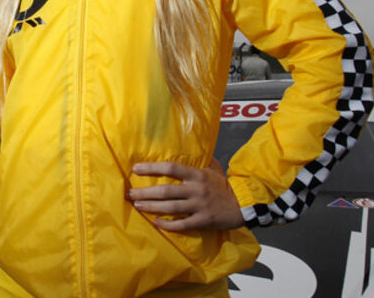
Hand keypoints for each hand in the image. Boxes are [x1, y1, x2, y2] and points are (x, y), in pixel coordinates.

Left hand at [126, 159, 243, 230]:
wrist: (243, 204)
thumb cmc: (225, 185)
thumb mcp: (214, 168)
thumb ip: (200, 160)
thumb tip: (188, 148)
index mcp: (197, 174)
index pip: (171, 168)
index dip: (152, 168)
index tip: (136, 168)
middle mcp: (196, 189)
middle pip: (166, 191)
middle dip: (145, 192)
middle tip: (129, 193)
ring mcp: (199, 206)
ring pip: (170, 207)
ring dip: (151, 207)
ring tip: (137, 206)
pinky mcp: (203, 220)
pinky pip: (182, 224)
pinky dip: (168, 225)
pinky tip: (156, 223)